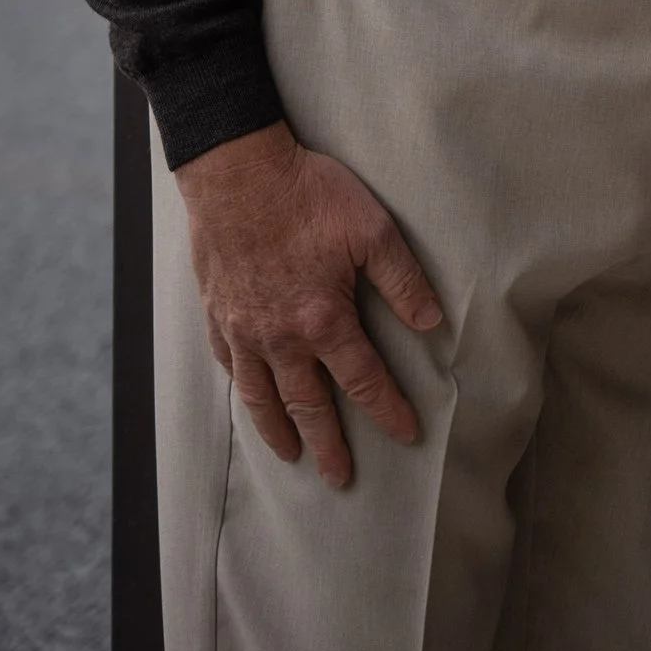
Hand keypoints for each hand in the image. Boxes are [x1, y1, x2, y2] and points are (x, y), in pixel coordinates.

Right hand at [173, 120, 441, 489]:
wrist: (237, 172)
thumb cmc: (307, 195)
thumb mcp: (372, 230)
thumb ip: (403, 280)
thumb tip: (432, 322)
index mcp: (323, 320)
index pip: (363, 380)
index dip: (388, 410)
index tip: (406, 434)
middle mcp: (280, 337)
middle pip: (308, 405)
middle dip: (329, 444)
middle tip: (340, 478)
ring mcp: (244, 328)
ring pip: (262, 396)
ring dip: (278, 431)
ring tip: (291, 457)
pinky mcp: (218, 313)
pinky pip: (230, 365)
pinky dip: (242, 390)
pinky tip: (249, 398)